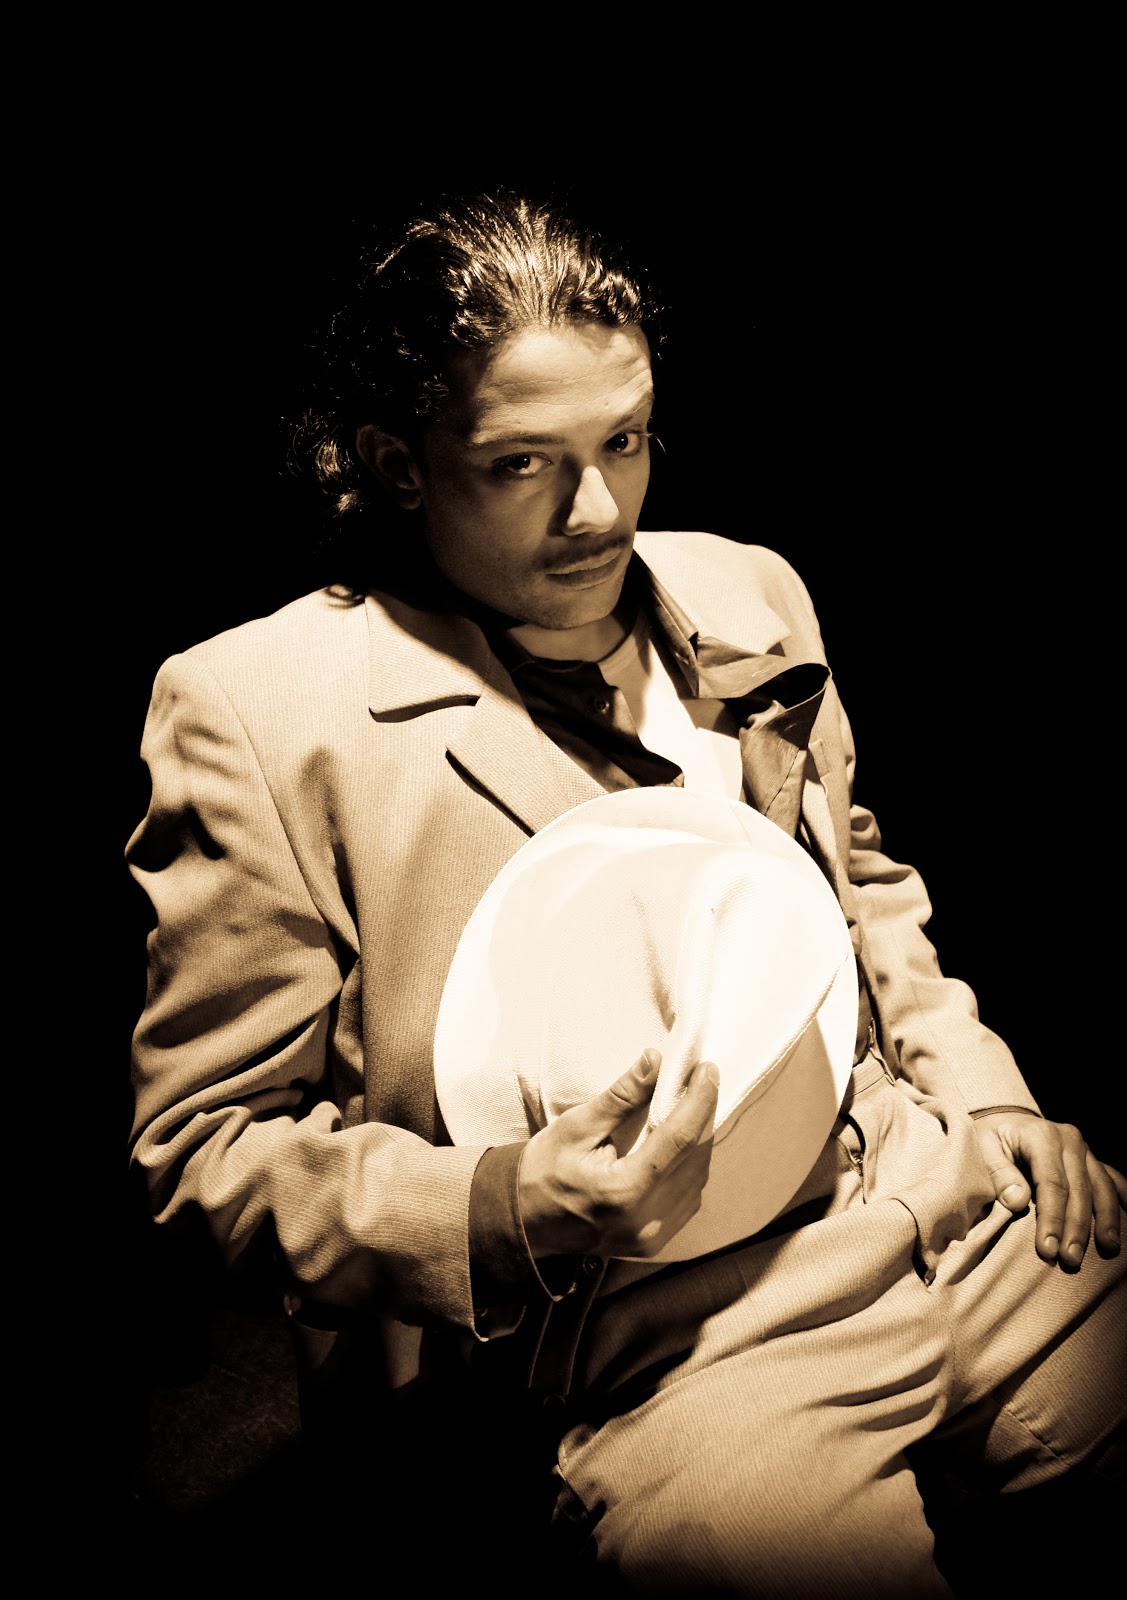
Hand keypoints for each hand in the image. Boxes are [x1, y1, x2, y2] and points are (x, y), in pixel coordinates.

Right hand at [518, 1049, 718, 1260]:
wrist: (524, 1222)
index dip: (700, 1100)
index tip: (708, 1070)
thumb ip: (621, 1097)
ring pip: (698, 1180)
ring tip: (692, 1106)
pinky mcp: (654, 1243)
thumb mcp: (576, 1127)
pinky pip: (688, 1199)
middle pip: (695, 1159)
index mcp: (622, 1191)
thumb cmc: (543, 1171)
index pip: (679, 1139)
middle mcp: (644, 1221)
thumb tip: (655, 1061)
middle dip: (703, 1115)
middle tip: (701, 1079)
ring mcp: (651, 1237)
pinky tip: (681, 1144)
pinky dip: (690, 1167)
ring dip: (700, 1141)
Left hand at [975, 1111, 1125, 1267]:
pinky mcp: (1092, 1160)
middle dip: (1077, 1228)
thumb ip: (999, 1173)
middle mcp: (1069, 1140)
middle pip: (1079, 1190)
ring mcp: (1085, 1150)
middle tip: (1071, 1260)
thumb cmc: (990, 1139)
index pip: (1052, 1183)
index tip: (1047, 1249)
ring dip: (1106, 1220)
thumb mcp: (982, 1148)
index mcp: (1041, 1136)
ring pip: (1102, 1187)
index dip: (1052, 1218)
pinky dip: (1123, 1199)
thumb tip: (1018, 1202)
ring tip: (1108, 1249)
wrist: (1005, 1122)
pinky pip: (1113, 1180)